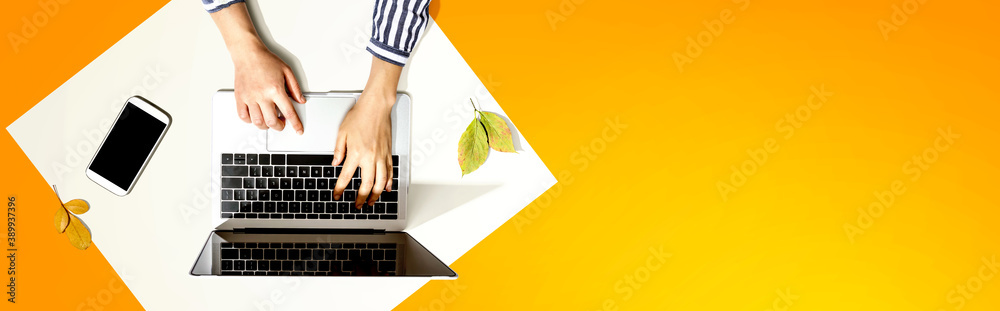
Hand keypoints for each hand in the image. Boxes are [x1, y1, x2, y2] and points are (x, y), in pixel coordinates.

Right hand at [233, 47, 304, 132]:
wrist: (248, 53)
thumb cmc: (266, 60)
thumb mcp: (287, 71)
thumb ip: (295, 88)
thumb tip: (300, 100)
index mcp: (275, 89)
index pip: (288, 112)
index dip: (295, 124)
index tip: (299, 130)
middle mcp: (262, 95)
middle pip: (272, 121)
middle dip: (279, 126)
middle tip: (281, 123)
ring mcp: (249, 97)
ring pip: (258, 122)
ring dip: (265, 125)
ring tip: (269, 119)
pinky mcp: (239, 97)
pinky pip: (243, 116)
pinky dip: (250, 120)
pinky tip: (255, 116)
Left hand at [332, 56, 402, 207]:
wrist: (376, 107)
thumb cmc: (359, 116)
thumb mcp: (342, 132)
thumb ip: (339, 150)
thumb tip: (336, 163)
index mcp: (355, 153)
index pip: (346, 177)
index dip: (340, 189)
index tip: (337, 195)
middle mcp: (369, 157)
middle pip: (366, 184)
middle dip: (361, 198)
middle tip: (358, 205)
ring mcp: (381, 156)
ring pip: (380, 182)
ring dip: (376, 194)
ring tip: (372, 202)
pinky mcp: (388, 153)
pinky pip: (390, 171)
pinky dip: (388, 182)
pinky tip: (386, 189)